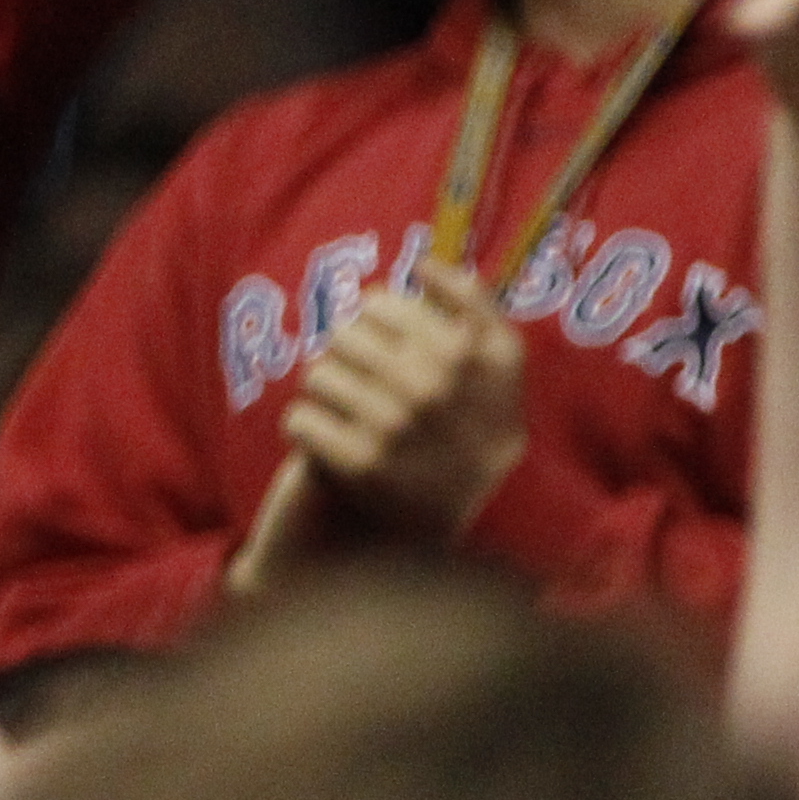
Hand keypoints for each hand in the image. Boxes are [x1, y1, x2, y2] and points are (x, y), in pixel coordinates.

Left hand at [280, 258, 529, 544]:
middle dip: (346, 357)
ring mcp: (400, 424)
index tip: (389, 350)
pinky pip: (299, 417)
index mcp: (481, 359)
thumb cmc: (467, 440)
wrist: (451, 536)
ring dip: (325, 393)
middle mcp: (444, 387)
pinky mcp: (360, 463)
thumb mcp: (500, 374)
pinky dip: (306, 431)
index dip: (375, 323)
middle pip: (346, 333)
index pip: (387, 302)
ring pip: (317, 372)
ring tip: (351, 418)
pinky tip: (333, 448)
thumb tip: (428, 263)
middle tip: (365, 389)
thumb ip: (476, 309)